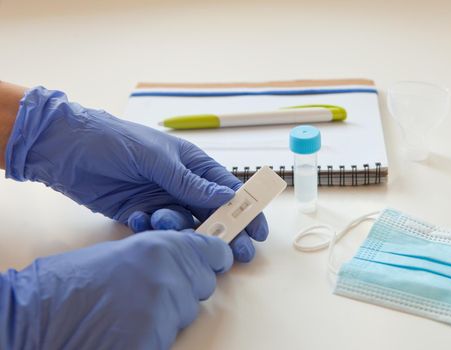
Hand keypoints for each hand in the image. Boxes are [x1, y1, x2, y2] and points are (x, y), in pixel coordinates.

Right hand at [0, 230, 231, 349]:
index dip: (214, 257)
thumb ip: (161, 254)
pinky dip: (155, 335)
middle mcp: (169, 275)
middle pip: (203, 285)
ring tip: (131, 311)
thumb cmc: (69, 283)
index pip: (213, 253)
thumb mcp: (122, 252)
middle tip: (155, 291)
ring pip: (187, 313)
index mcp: (160, 247)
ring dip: (168, 314)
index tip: (216, 260)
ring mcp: (163, 310)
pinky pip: (170, 336)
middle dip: (186, 288)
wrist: (34, 317)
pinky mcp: (153, 340)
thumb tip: (188, 261)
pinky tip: (128, 329)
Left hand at [5, 86, 267, 261]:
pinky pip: (158, 230)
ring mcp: (162, 200)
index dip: (245, 211)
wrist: (67, 148)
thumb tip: (228, 198)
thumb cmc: (117, 141)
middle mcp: (181, 184)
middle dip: (225, 232)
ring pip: (186, 225)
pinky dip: (153, 229)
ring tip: (162, 220)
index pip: (227, 190)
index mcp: (192, 164)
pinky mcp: (141, 214)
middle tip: (237, 254)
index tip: (257, 232)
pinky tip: (139, 218)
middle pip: (212, 213)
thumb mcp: (157, 159)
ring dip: (181, 229)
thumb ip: (191, 182)